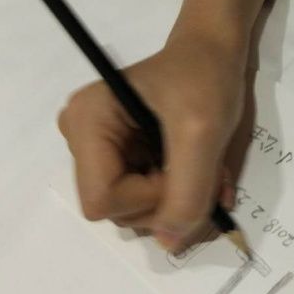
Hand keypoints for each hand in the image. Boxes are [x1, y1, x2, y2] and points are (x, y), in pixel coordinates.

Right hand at [56, 31, 247, 252]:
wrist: (214, 51)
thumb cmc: (205, 79)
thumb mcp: (203, 134)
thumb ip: (187, 191)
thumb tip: (169, 243)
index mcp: (86, 123)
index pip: (101, 200)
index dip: (148, 200)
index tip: (183, 170)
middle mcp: (80, 138)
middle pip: (114, 209)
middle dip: (164, 200)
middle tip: (199, 168)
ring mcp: (98, 149)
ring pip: (131, 209)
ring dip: (176, 197)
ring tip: (201, 164)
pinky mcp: (118, 156)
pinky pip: (142, 197)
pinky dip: (177, 191)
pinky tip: (195, 166)